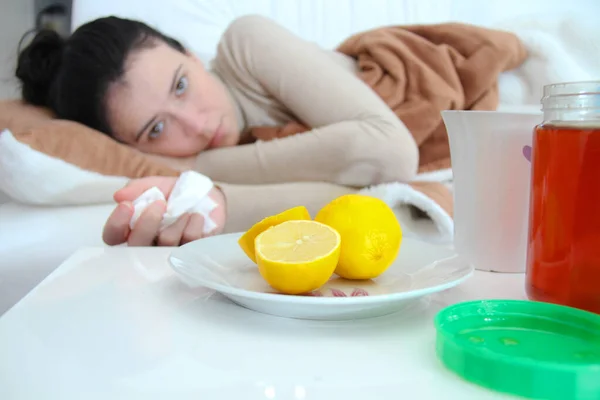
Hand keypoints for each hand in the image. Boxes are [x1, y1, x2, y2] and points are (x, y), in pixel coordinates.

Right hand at [102, 176, 225, 245]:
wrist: (206, 196)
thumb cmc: (175, 194)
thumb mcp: (155, 185)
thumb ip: (137, 188)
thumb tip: (119, 195)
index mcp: (132, 229)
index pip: (113, 236)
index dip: (116, 224)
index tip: (127, 206)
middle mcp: (147, 245)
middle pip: (136, 246)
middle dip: (146, 225)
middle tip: (159, 203)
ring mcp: (169, 252)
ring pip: (165, 245)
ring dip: (175, 222)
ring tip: (185, 209)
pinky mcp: (192, 254)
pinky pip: (189, 245)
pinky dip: (193, 226)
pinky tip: (197, 216)